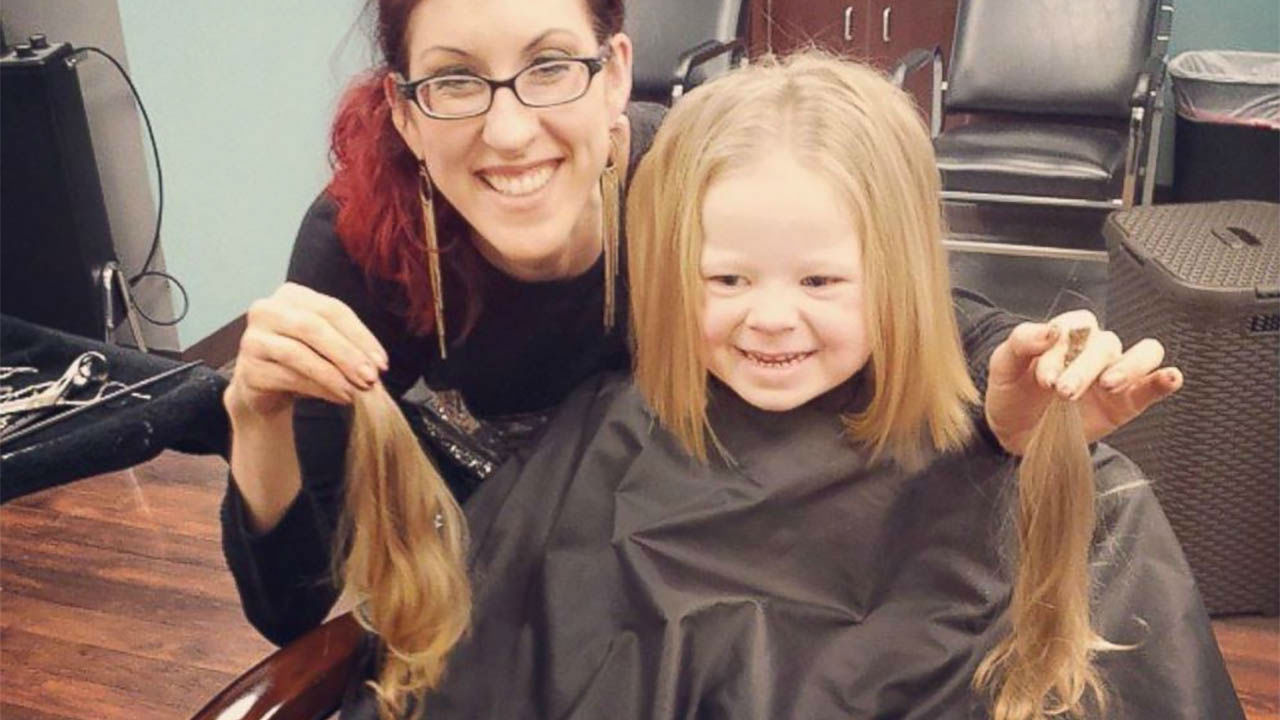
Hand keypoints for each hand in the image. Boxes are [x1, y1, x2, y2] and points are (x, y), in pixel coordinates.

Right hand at [224, 283, 388, 420]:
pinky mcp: (247, 368)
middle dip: (347, 355)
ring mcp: (253, 338)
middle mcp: (267, 310)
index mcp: (292, 295)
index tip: (381, 362)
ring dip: (333, 375)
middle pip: (314, 328)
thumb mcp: (327, 346)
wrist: (264, 389)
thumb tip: (376, 365)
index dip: (361, 336)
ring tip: (355, 391)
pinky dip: (318, 388)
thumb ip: (349, 347)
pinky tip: (338, 397)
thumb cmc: (302, 361)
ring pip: (298, 353)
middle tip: (370, 378)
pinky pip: (287, 377)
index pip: (332, 310)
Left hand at [984, 309, 1182, 454]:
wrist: (1012, 431)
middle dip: (1085, 368)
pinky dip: (1162, 380)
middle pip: (1107, 344)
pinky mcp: (1126, 403)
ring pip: (1144, 354)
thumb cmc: (1011, 391)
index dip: (1062, 348)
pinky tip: (1169, 378)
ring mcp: (1115, 374)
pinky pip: (1151, 386)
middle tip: (1064, 392)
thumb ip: (1022, 340)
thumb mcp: (1003, 363)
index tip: (1044, 378)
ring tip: (1109, 384)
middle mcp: (1095, 350)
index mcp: (1068, 333)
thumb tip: (1049, 329)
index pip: (1077, 325)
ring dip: (1130, 366)